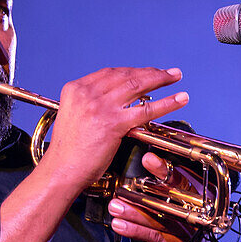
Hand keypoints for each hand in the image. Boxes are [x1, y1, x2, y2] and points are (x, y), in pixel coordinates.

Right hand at [40, 66, 188, 195]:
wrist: (61, 170)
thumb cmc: (68, 151)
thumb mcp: (73, 116)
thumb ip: (89, 105)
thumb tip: (113, 101)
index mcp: (75, 89)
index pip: (109, 73)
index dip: (132, 71)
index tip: (145, 73)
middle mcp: (86, 94)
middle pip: (125, 75)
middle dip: (150, 72)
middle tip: (167, 73)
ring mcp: (100, 107)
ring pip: (137, 86)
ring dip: (160, 79)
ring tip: (175, 78)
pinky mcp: (113, 123)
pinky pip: (146, 109)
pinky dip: (166, 102)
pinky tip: (179, 99)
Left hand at [107, 152, 218, 241]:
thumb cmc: (182, 223)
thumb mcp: (181, 201)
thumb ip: (167, 184)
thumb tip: (141, 160)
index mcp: (203, 192)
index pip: (184, 177)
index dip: (165, 169)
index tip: (147, 159)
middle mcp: (202, 209)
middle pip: (172, 197)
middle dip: (146, 191)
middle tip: (123, 186)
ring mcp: (193, 229)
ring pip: (160, 217)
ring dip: (134, 212)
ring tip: (114, 207)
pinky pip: (156, 236)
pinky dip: (135, 230)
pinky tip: (119, 225)